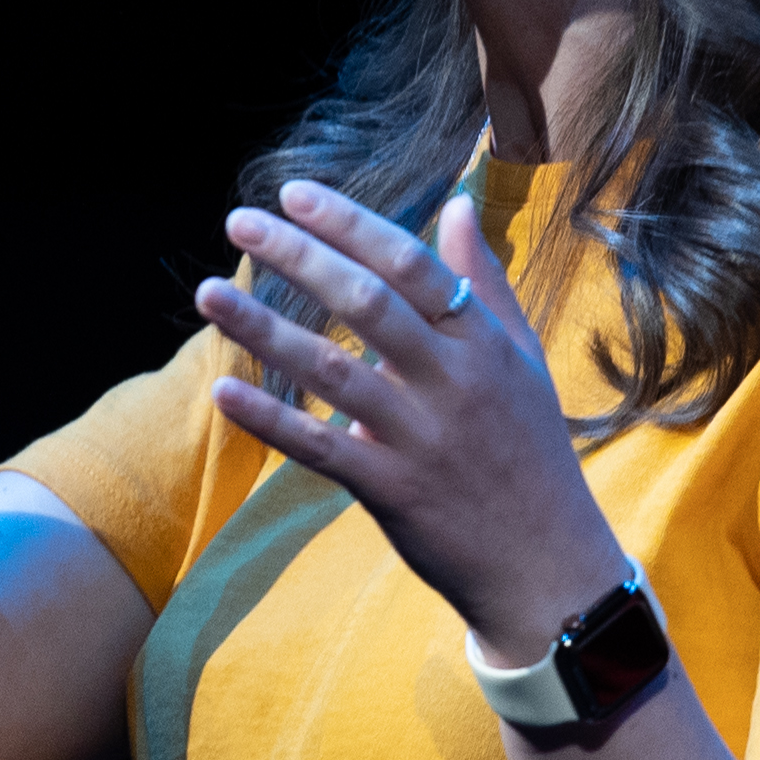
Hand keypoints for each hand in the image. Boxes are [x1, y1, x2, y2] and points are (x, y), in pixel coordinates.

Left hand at [194, 183, 630, 664]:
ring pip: (333, 370)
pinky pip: (322, 448)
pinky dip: (272, 419)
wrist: (550, 565)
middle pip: (367, 302)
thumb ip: (487, 282)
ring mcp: (422, 437)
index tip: (294, 194)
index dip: (351, 224)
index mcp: (483, 341)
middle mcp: (453, 380)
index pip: (411, 263)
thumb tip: (460, 204)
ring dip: (266, 329)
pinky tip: (224, 390)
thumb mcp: (523, 359)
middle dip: (300, 256)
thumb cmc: (531, 452)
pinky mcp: (394, 490)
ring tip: (209, 293)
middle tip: (240, 222)